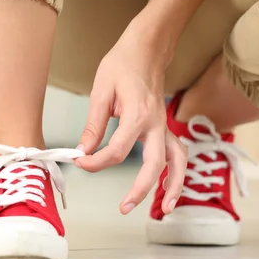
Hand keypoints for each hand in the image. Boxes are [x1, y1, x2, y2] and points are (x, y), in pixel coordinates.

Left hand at [75, 17, 187, 214]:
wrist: (146, 49)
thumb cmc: (122, 65)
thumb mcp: (101, 91)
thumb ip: (94, 125)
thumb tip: (83, 151)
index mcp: (137, 114)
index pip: (118, 150)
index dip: (97, 162)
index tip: (81, 162)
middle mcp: (156, 124)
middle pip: (155, 164)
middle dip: (140, 189)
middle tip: (124, 207)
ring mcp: (164, 126)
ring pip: (177, 162)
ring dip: (173, 187)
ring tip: (164, 210)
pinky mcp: (165, 127)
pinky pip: (178, 154)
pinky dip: (177, 173)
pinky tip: (169, 188)